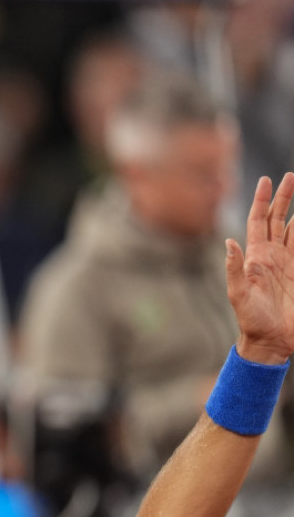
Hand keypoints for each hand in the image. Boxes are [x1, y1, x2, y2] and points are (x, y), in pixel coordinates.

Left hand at [227, 172, 293, 364]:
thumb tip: (228, 242)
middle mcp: (271, 256)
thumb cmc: (250, 320)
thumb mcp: (238, 294)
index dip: (262, 201)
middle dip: (283, 198)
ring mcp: (287, 264)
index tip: (267, 180)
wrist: (270, 340)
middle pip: (278, 220)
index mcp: (255, 257)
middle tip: (289, 176)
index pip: (259, 221)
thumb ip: (234, 268)